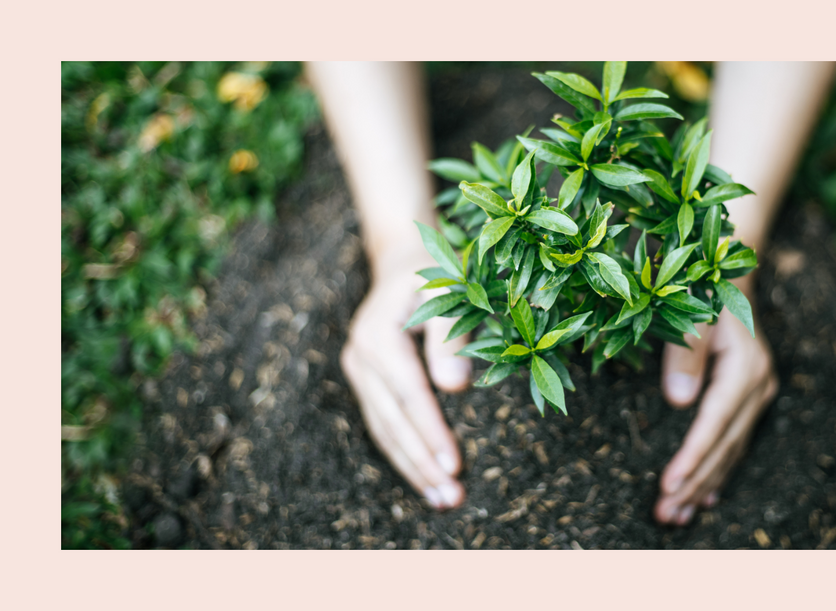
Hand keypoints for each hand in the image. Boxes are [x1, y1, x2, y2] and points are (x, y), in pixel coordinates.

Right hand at [340, 254, 471, 509]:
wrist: (403, 259)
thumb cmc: (435, 272)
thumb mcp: (449, 291)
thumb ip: (451, 336)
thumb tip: (455, 388)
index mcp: (379, 335)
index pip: (409, 395)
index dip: (431, 433)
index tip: (455, 466)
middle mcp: (360, 357)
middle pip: (392, 421)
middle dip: (422, 463)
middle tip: (452, 498)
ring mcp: (358, 371)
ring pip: (383, 430)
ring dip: (412, 468)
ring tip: (442, 500)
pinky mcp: (366, 381)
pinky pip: (383, 424)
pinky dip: (403, 454)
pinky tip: (424, 479)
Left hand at [654, 282, 777, 525]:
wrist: (731, 277)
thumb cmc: (703, 292)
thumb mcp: (692, 316)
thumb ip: (685, 356)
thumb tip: (678, 403)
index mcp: (745, 369)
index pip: (714, 424)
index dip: (691, 458)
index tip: (668, 486)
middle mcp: (759, 386)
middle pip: (724, 446)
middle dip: (693, 483)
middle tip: (665, 515)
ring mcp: (759, 394)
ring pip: (731, 450)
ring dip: (704, 485)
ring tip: (677, 516)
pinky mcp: (753, 397)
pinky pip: (736, 443)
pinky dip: (719, 471)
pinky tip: (706, 498)